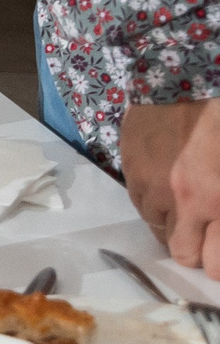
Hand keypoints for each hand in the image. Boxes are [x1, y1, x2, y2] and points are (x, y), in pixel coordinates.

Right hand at [122, 97, 219, 270]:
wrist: (184, 79)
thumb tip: (217, 232)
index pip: (214, 264)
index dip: (217, 264)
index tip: (218, 252)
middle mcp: (188, 200)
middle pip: (185, 255)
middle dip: (197, 251)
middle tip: (205, 234)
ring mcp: (155, 186)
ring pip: (159, 231)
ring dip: (174, 224)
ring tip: (184, 203)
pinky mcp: (131, 170)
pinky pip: (140, 204)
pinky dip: (154, 201)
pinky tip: (166, 182)